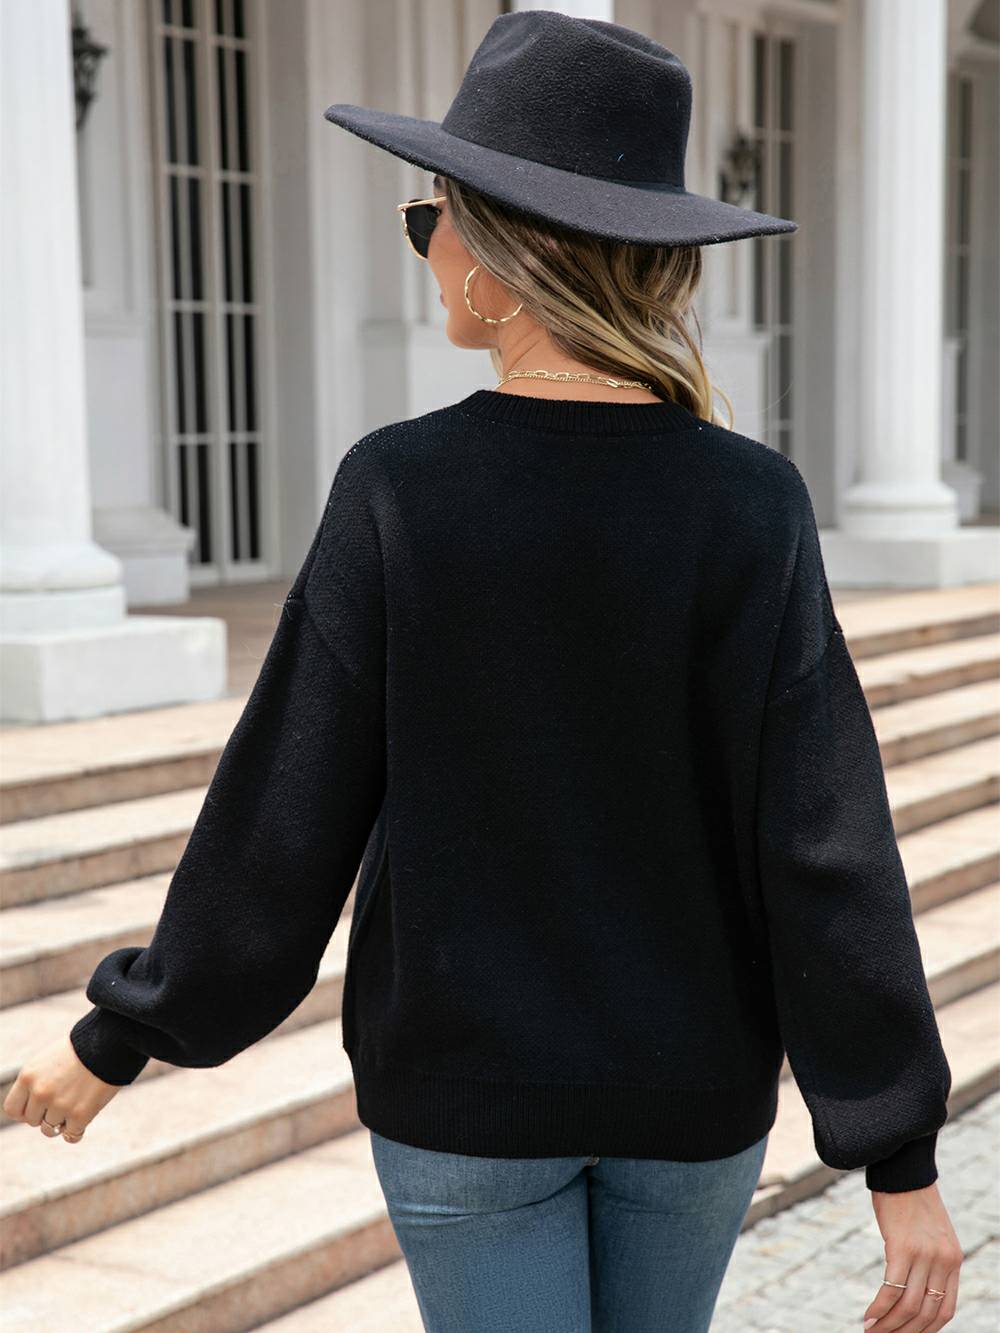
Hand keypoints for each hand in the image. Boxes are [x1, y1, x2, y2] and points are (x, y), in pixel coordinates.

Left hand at [3, 1033, 123, 1141]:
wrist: (111, 1041)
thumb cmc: (83, 1047)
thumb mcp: (50, 1059)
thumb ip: (37, 1082)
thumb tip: (35, 1110)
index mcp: (28, 1075)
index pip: (13, 1109)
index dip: (25, 1111)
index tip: (37, 1108)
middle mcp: (40, 1092)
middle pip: (32, 1120)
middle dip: (45, 1114)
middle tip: (63, 1102)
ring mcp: (60, 1105)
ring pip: (50, 1130)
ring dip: (61, 1123)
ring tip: (73, 1109)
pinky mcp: (80, 1115)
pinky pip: (71, 1135)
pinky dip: (76, 1132)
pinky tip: (81, 1123)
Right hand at [862, 1182, 962, 1330]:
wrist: (903, 1169)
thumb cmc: (911, 1199)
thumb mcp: (932, 1232)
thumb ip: (931, 1259)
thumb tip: (917, 1288)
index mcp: (954, 1260)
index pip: (945, 1312)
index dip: (925, 1331)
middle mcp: (944, 1262)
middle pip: (926, 1314)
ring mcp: (925, 1256)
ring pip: (909, 1307)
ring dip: (888, 1326)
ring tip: (872, 1332)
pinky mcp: (902, 1248)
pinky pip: (892, 1289)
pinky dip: (879, 1309)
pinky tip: (868, 1317)